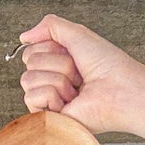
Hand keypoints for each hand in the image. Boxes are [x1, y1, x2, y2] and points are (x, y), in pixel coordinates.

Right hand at [16, 14, 144, 137]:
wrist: (120, 90)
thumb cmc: (108, 65)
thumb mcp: (77, 33)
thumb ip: (49, 26)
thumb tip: (24, 37)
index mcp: (57, 62)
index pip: (31, 50)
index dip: (52, 48)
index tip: (73, 55)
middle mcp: (52, 81)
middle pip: (29, 62)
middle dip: (57, 62)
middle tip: (78, 73)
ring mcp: (49, 100)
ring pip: (29, 79)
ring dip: (58, 78)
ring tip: (76, 89)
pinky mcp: (48, 118)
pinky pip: (31, 97)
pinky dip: (52, 94)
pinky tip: (69, 101)